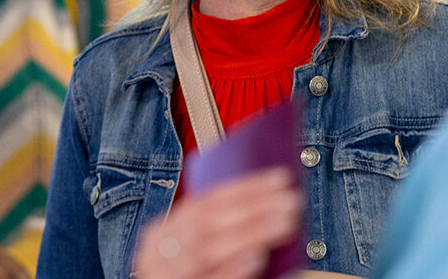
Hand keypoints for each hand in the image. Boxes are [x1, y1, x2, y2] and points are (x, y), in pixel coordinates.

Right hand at [133, 168, 301, 278]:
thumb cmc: (193, 276)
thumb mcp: (195, 250)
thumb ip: (219, 230)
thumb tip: (267, 202)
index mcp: (161, 234)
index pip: (206, 201)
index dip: (245, 187)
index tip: (281, 178)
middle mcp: (157, 254)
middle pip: (207, 223)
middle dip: (252, 208)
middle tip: (290, 200)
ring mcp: (165, 276)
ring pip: (207, 250)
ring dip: (250, 234)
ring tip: (285, 223)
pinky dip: (232, 268)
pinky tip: (258, 258)